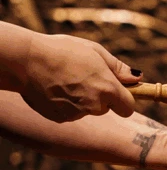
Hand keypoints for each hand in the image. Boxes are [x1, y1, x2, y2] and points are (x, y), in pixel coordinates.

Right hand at [20, 34, 139, 121]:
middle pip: (106, 108)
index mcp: (108, 89)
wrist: (25, 60)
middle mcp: (95, 105)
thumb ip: (118, 68)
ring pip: (87, 110)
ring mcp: (77, 114)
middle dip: (100, 96)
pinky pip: (70, 113)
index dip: (124, 100)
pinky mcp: (60, 118)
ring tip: (64, 80)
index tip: (118, 92)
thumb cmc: (62, 51)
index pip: (128, 108)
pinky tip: (54, 89)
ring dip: (82, 100)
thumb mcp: (95, 52)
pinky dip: (65, 104)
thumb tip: (137, 78)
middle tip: (82, 77)